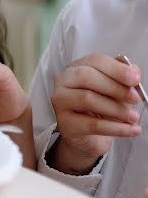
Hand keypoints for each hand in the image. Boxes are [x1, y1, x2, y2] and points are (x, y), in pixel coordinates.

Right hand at [49, 54, 142, 174]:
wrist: (89, 137)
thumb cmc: (101, 109)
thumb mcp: (115, 91)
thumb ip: (123, 80)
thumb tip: (133, 72)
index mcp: (77, 68)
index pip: (95, 61)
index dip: (117, 69)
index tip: (135, 79)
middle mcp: (64, 82)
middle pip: (86, 76)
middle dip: (115, 87)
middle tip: (135, 98)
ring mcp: (61, 102)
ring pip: (87, 99)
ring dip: (116, 109)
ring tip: (133, 117)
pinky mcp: (65, 123)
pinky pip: (92, 125)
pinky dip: (116, 128)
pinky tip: (132, 130)